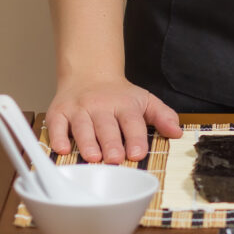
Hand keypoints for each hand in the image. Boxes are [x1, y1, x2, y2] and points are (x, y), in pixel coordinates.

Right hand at [47, 77, 181, 163]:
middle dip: (111, 143)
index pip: (132, 123)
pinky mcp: (59, 112)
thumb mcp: (146, 101)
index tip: (137, 154)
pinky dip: (58, 137)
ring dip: (87, 143)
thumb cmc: (120, 95)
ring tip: (93, 158)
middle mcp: (100, 106)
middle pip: (106, 127)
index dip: (135, 139)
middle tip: (115, 159)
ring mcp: (79, 109)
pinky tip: (62, 149)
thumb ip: (163, 117)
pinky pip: (56, 125)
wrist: (89, 74)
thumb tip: (177, 132)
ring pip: (82, 127)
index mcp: (124, 105)